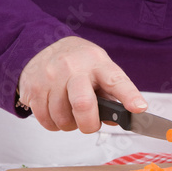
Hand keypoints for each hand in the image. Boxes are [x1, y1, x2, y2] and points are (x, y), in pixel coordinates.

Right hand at [17, 36, 147, 132]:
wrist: (43, 45)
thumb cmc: (80, 63)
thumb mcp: (101, 69)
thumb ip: (112, 95)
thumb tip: (117, 120)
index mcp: (97, 63)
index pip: (116, 81)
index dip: (129, 96)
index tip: (139, 108)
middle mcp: (73, 67)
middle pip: (83, 104)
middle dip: (89, 124)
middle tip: (90, 124)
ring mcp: (50, 77)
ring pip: (62, 118)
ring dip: (70, 125)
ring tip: (71, 113)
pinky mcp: (33, 88)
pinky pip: (45, 120)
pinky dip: (53, 124)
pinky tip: (56, 112)